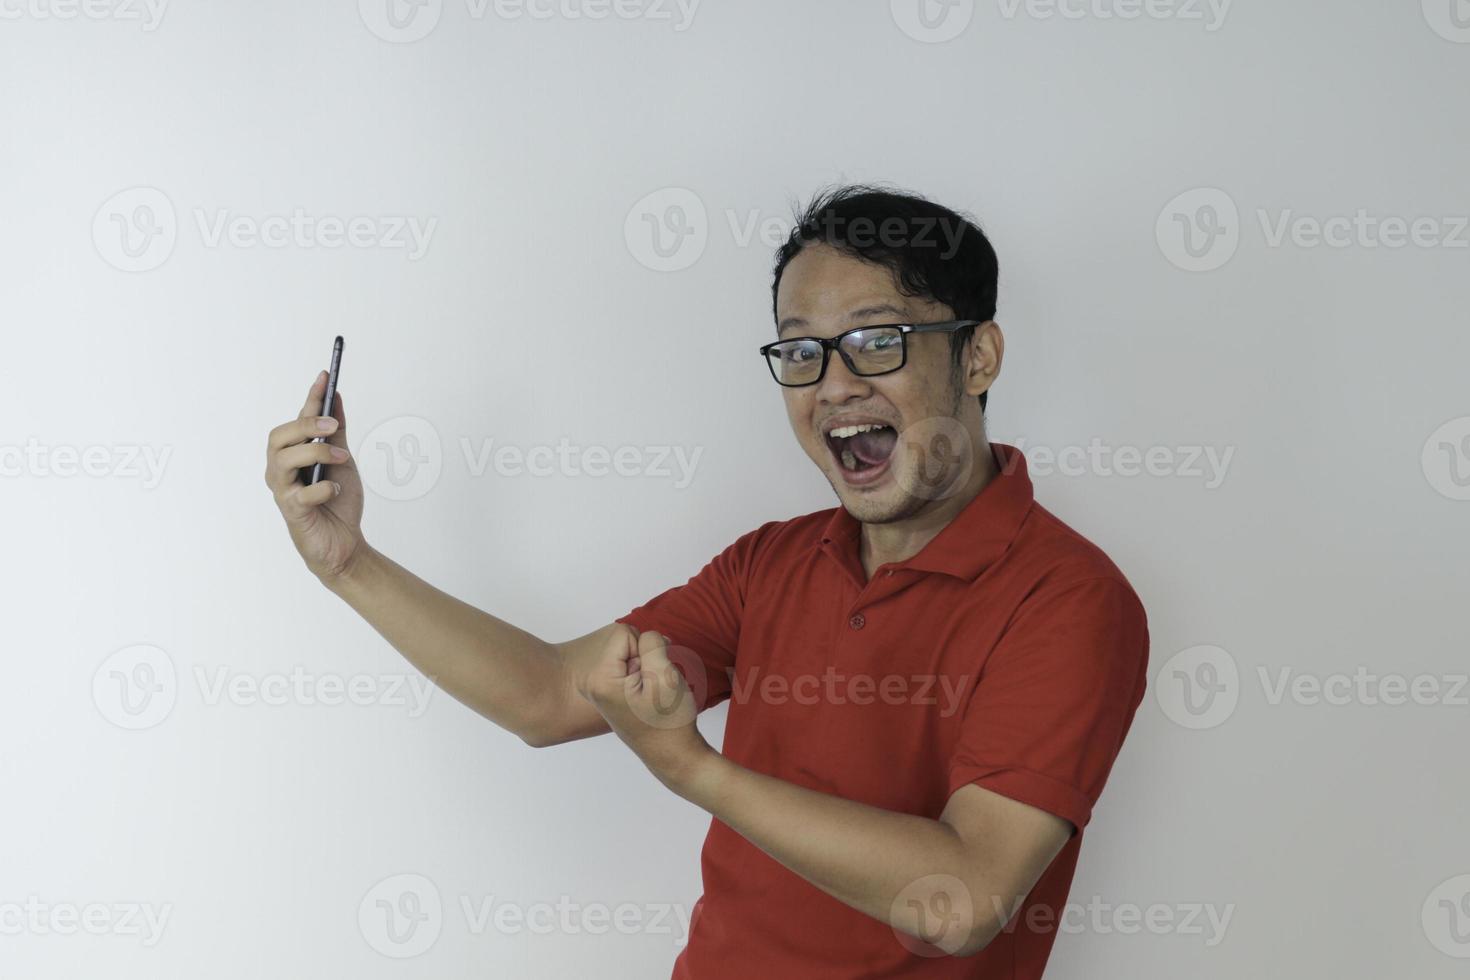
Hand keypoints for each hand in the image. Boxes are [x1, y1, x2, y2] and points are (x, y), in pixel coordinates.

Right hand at [264, 370, 367, 582]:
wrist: (345, 543)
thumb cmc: (337, 501)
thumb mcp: (342, 460)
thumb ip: (336, 432)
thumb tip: (335, 397)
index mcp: (292, 454)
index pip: (297, 419)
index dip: (311, 396)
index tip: (326, 374)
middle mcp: (280, 470)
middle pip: (279, 436)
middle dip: (305, 425)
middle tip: (332, 425)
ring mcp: (283, 491)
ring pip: (284, 460)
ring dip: (316, 453)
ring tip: (342, 458)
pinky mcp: (292, 513)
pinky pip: (302, 494)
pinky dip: (323, 488)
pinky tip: (334, 490)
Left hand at [579, 626, 714, 792]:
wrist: (672, 754)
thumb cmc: (670, 722)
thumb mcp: (666, 675)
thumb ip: (652, 643)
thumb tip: (645, 635)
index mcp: (600, 678)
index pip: (625, 633)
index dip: (647, 649)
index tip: (652, 677)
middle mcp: (591, 682)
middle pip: (624, 642)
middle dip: (646, 657)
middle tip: (655, 687)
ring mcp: (598, 688)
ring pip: (629, 654)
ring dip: (647, 666)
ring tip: (652, 693)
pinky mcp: (607, 691)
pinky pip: (628, 667)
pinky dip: (643, 675)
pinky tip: (648, 696)